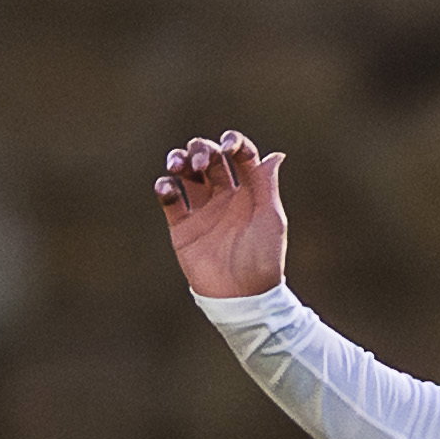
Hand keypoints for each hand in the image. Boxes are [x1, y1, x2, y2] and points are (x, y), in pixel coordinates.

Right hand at [153, 132, 287, 299]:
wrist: (241, 296)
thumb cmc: (263, 258)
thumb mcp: (271, 218)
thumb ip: (266, 185)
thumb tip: (275, 155)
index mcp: (248, 191)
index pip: (238, 155)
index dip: (232, 142)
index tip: (227, 146)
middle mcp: (224, 196)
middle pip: (208, 157)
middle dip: (201, 150)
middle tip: (200, 163)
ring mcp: (202, 210)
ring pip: (185, 173)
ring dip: (179, 160)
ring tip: (178, 166)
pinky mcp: (182, 227)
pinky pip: (170, 199)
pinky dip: (165, 187)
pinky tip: (168, 187)